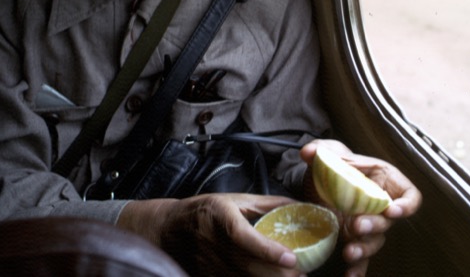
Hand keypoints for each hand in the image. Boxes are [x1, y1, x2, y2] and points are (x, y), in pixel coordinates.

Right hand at [118, 193, 302, 275]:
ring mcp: (207, 263)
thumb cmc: (205, 210)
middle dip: (277, 273)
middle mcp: (212, 242)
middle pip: (247, 264)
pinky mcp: (204, 276)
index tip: (291, 257)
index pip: (244, 236)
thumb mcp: (233, 199)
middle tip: (302, 273)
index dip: (267, 249)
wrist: (168, 229)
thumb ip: (266, 203)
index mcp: (219, 216)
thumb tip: (298, 204)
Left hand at [300, 140, 421, 276]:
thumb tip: (309, 151)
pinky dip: (356, 269)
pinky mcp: (353, 240)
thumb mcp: (328, 153)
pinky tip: (348, 276)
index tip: (394, 211)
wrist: (317, 183)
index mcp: (384, 182)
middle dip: (375, 226)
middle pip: (389, 222)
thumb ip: (321, 150)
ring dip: (364, 249)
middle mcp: (380, 206)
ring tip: (348, 252)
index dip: (407, 205)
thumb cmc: (333, 164)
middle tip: (357, 225)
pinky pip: (360, 259)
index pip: (409, 195)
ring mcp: (368, 225)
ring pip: (375, 242)